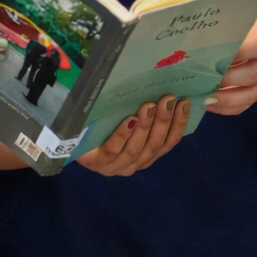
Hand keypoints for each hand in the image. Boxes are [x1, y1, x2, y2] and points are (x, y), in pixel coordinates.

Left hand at [74, 95, 189, 175]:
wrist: (72, 140)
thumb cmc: (106, 126)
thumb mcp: (129, 118)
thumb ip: (147, 113)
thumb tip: (167, 90)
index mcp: (148, 154)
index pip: (168, 142)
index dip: (179, 123)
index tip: (184, 103)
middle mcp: (136, 163)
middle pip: (154, 145)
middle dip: (163, 121)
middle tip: (168, 100)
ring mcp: (117, 166)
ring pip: (137, 149)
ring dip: (145, 127)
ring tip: (148, 106)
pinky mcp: (99, 163)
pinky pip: (114, 149)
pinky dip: (123, 135)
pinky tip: (129, 120)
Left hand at [209, 12, 256, 116]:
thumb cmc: (248, 26)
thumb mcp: (241, 16)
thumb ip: (226, 22)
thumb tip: (195, 29)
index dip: (239, 52)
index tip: (216, 54)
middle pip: (253, 73)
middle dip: (227, 79)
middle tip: (204, 79)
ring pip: (251, 93)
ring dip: (227, 98)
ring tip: (205, 98)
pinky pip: (247, 104)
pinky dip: (228, 108)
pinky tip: (210, 105)